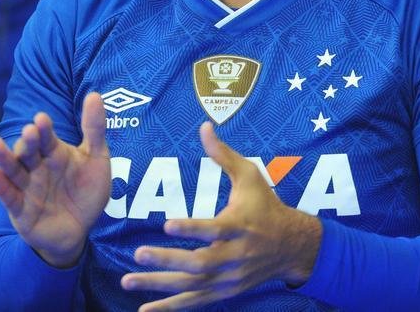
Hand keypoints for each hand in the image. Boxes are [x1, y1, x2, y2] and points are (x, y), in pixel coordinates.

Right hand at [0, 92, 110, 267]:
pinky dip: (0, 186)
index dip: (44, 129)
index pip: (47, 137)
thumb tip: (94, 94)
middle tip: (29, 131)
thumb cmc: (86, 192)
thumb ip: (94, 129)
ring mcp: (27, 188)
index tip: (42, 119)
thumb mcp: (96, 159)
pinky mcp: (20, 210)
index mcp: (54, 153)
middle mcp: (37, 167)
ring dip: (3, 158)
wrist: (80, 230)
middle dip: (28, 142)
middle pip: (28, 151)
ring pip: (13, 170)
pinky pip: (9, 196)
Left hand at [121, 122, 322, 309]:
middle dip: (168, 260)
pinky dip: (170, 307)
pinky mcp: (226, 292)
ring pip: (193, 285)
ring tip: (127, 281)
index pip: (214, 229)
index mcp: (240, 225)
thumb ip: (223, 155)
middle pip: (200, 263)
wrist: (292, 246)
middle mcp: (235, 255)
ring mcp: (230, 278)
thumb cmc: (266, 205)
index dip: (192, 228)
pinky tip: (145, 311)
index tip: (167, 223)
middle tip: (138, 254)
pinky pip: (195, 302)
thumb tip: (204, 127)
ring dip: (159, 285)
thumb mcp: (250, 176)